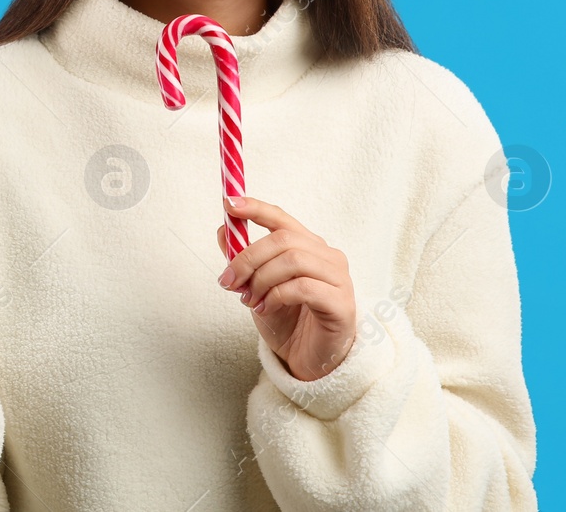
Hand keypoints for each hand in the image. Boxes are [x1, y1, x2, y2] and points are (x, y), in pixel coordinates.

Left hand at [215, 194, 356, 382]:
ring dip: (261, 280)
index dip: (255, 208)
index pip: (282, 218)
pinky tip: (266, 308)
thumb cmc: (288, 322)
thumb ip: (244, 260)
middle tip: (229, 280)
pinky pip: (303, 287)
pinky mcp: (342, 304)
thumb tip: (223, 230)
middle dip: (248, 258)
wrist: (309, 362)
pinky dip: (276, 296)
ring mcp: (338, 279)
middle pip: (283, 239)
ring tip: (250, 300)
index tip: (228, 203)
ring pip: (293, 260)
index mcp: (308, 247)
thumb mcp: (257, 288)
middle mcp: (327, 257)